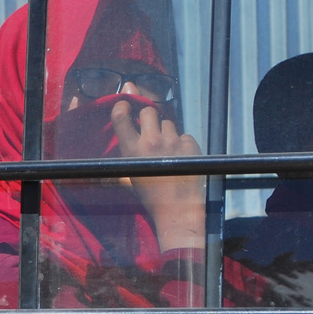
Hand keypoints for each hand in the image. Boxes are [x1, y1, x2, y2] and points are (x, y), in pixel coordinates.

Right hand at [110, 99, 205, 252]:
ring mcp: (173, 143)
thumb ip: (125, 155)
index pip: (121, 116)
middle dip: (148, 116)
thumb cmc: (151, 196)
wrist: (178, 210)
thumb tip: (123, 138)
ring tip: (166, 149)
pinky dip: (182, 142)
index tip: (126, 103)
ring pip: (168, 123)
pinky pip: (184, 135)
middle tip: (150, 128)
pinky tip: (179, 156)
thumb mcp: (129, 177)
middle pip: (149, 111)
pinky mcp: (191, 145)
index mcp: (132, 151)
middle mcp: (151, 143)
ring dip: (166, 131)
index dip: (123, 105)